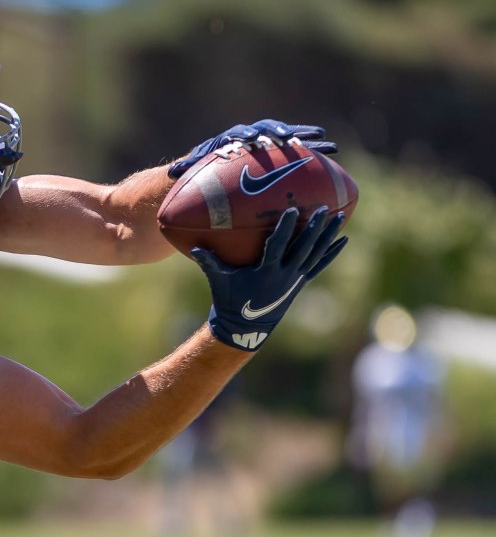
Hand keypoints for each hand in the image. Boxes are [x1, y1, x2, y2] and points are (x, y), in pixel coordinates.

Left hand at [167, 119, 336, 178]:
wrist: (216, 164)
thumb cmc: (203, 169)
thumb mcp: (193, 170)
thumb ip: (186, 169)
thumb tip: (171, 175)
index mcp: (232, 138)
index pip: (241, 134)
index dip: (249, 136)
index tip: (256, 141)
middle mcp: (252, 136)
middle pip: (267, 131)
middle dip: (278, 133)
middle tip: (287, 138)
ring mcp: (268, 142)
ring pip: (288, 137)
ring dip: (305, 138)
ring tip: (324, 140)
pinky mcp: (280, 151)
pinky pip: (300, 150)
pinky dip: (315, 150)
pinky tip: (332, 152)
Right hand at [192, 206, 346, 351]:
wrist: (244, 328)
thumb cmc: (228, 300)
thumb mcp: (218, 280)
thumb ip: (208, 261)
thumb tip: (193, 246)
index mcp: (265, 272)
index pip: (277, 246)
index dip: (285, 228)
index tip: (293, 210)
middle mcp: (284, 275)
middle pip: (302, 249)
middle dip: (313, 228)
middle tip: (322, 208)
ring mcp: (294, 280)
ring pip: (314, 255)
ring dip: (327, 236)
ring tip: (338, 217)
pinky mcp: (299, 283)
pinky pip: (319, 266)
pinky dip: (331, 254)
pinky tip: (343, 241)